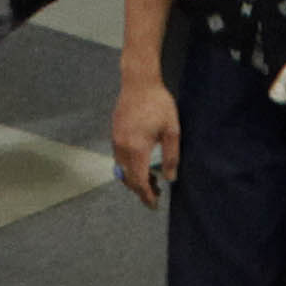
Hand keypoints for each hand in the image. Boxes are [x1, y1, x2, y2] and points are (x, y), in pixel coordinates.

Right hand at [111, 71, 182, 205]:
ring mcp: (116, 140)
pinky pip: (118, 158)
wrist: (139, 81)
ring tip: (151, 179)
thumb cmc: (158, 103)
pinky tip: (141, 163)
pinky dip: (128, 167)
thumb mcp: (171, 130)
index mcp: (137, 148)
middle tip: (156, 193)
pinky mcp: (114, 133)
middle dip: (140, 190)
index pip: (139, 182)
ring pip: (121, 170)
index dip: (146, 196)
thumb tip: (170, 178)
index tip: (154, 205)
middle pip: (128, 179)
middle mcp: (122, 147)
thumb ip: (171, 156)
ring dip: (134, 179)